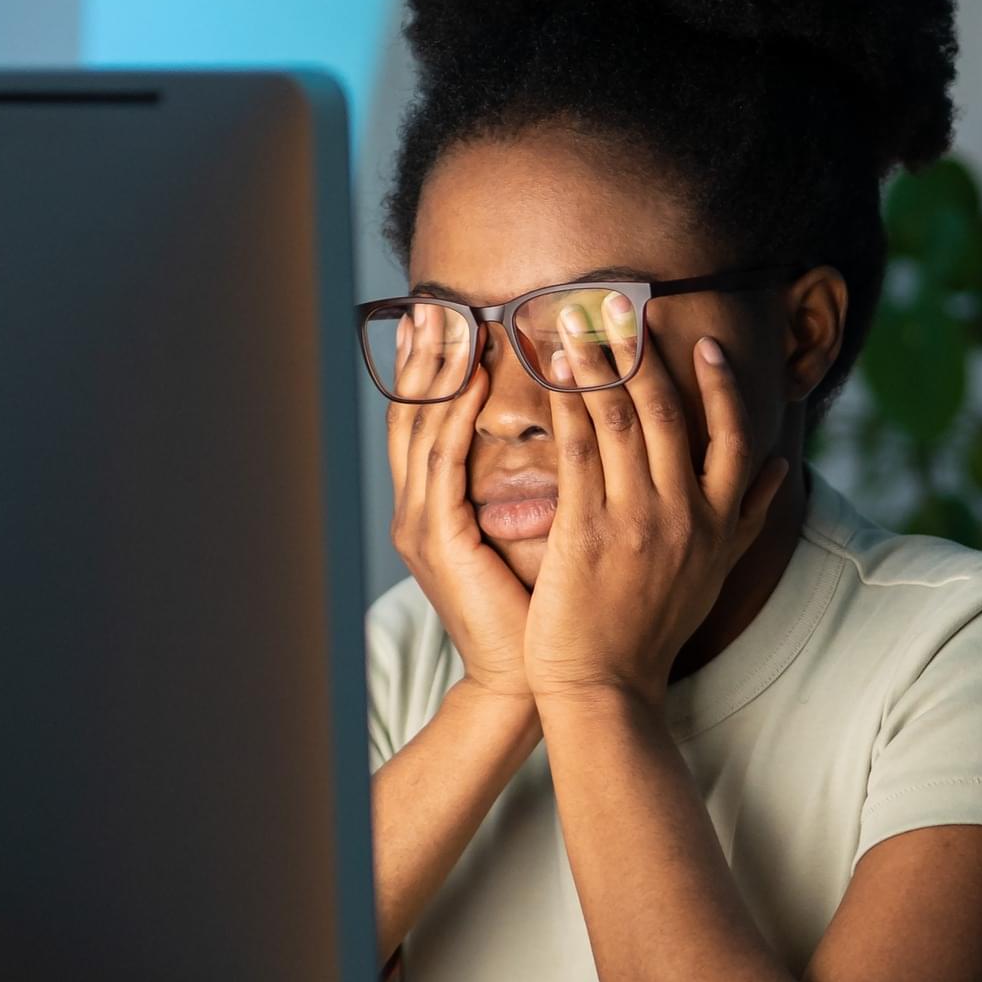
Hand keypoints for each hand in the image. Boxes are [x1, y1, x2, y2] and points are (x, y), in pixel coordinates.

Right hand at [385, 308, 533, 704]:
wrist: (527, 679)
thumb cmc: (539, 612)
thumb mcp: (535, 534)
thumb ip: (536, 483)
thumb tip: (570, 432)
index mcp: (436, 509)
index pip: (427, 422)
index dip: (431, 369)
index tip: (442, 318)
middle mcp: (418, 511)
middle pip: (411, 414)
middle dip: (422, 357)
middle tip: (433, 302)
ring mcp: (422, 525)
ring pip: (421, 429)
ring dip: (437, 372)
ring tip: (452, 321)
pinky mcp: (439, 541)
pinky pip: (443, 465)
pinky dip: (456, 419)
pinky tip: (473, 381)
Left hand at [523, 296, 786, 708]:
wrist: (606, 686)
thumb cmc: (654, 629)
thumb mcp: (716, 573)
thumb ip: (748, 518)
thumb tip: (778, 470)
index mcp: (719, 523)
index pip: (732, 437)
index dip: (720, 386)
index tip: (705, 343)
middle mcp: (685, 514)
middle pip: (666, 411)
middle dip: (641, 350)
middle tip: (621, 301)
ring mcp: (636, 518)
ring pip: (617, 417)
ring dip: (595, 360)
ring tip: (573, 319)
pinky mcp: (586, 527)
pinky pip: (576, 447)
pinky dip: (564, 402)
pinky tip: (549, 372)